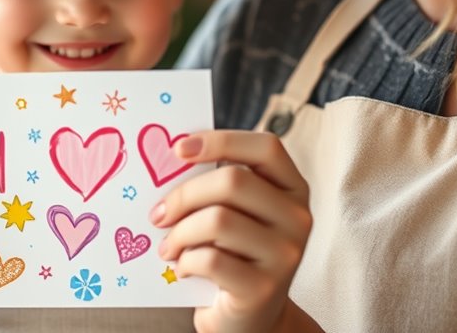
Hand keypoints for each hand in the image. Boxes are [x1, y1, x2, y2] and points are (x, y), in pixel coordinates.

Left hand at [152, 130, 312, 332]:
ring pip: (218, 221)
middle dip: (184, 195)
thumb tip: (169, 162)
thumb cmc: (234, 255)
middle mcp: (298, 217)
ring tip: (168, 246)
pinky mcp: (265, 288)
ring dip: (179, 233)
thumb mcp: (236, 214)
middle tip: (158, 214)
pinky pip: (212, 259)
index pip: (267, 147)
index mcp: (293, 188)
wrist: (250, 318)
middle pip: (233, 181)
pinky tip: (183, 268)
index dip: (222, 141)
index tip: (179, 149)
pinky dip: (186, 262)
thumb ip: (219, 188)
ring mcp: (286, 254)